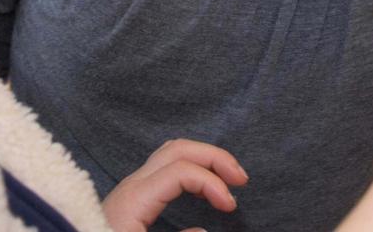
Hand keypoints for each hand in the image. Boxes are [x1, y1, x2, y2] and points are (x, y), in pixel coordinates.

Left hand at [103, 139, 248, 231]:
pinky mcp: (132, 197)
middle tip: (241, 179)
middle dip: (213, 157)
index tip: (231, 208)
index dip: (212, 183)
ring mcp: (130, 188)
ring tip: (229, 179)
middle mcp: (131, 186)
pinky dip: (192, 168)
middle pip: (177, 149)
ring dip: (203, 160)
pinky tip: (205, 187)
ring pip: (171, 152)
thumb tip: (203, 231)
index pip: (180, 170)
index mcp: (133, 199)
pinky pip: (166, 167)